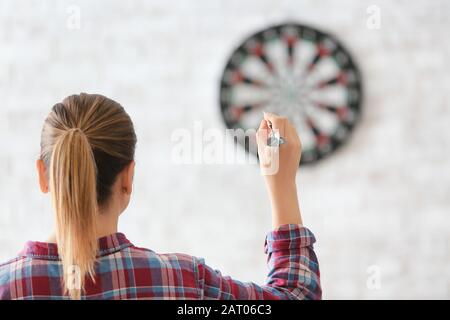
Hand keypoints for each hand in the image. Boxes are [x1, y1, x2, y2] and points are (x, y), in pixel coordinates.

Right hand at [256, 112, 302, 227]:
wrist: (282, 183)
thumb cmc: (269, 168)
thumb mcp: (261, 150)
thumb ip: (262, 133)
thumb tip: (265, 121)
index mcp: (281, 143)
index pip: (278, 121)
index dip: (270, 116)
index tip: (264, 116)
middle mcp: (291, 142)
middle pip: (285, 120)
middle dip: (275, 119)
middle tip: (266, 124)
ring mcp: (297, 144)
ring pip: (289, 125)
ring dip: (280, 124)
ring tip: (271, 132)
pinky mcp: (299, 146)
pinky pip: (292, 132)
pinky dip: (285, 130)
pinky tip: (278, 138)